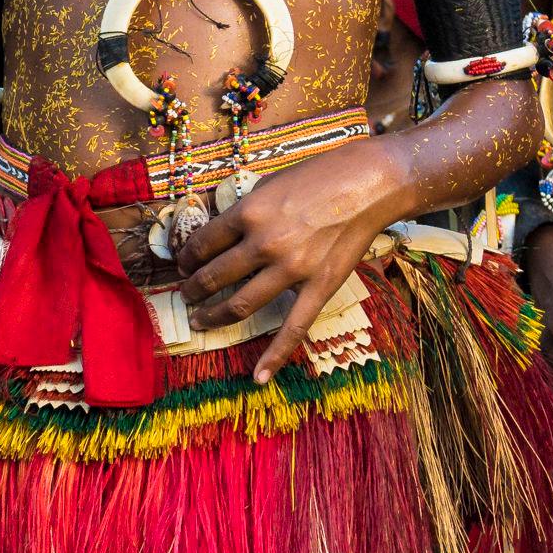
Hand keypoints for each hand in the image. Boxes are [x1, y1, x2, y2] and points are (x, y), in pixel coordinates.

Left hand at [176, 139, 399, 374]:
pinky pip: (293, 329)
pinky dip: (274, 355)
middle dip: (194, 288)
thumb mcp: (271, 182)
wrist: (369, 183)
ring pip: (240, 304)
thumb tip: (223, 232)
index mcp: (248, 213)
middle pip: (215, 276)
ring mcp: (291, 269)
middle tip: (186, 295)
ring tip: (200, 320)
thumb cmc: (320, 176)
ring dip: (213, 315)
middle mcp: (264, 244)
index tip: (183, 264)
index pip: (204, 242)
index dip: (187, 257)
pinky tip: (258, 376)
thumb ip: (247, 210)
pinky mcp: (318, 287)